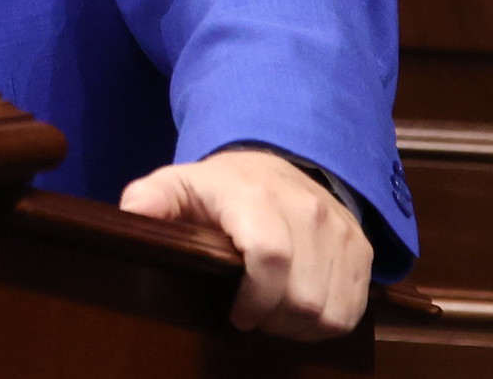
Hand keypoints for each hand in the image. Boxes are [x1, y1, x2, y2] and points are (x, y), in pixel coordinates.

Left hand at [119, 148, 371, 340]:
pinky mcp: (360, 248)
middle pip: (302, 296)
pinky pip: (355, 309)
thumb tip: (132, 215)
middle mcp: (306, 209)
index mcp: (255, 195)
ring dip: (301, 327)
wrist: (279, 164)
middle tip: (252, 317)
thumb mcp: (179, 184)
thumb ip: (151, 198)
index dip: (254, 300)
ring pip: (331, 310)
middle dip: (273, 321)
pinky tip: (301, 313)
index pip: (270, 256)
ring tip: (274, 316)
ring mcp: (339, 229)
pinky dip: (328, 322)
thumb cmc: (222, 187)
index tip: (236, 315)